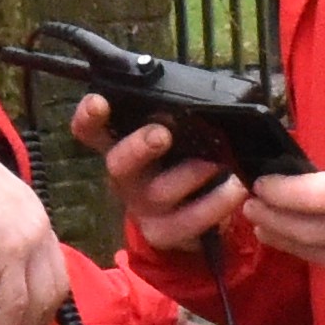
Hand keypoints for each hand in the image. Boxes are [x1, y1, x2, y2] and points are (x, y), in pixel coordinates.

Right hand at [0, 158, 72, 324]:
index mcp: (35, 216)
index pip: (53, 266)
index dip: (45, 299)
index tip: (33, 321)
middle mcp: (40, 229)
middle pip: (55, 287)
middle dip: (40, 320)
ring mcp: (28, 243)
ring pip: (38, 300)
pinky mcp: (9, 256)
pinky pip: (15, 304)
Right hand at [93, 107, 247, 266]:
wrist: (183, 220)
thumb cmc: (176, 164)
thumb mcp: (170, 140)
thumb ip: (172, 119)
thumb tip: (199, 92)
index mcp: (120, 147)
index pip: (92, 130)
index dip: (89, 117)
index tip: (98, 103)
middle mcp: (126, 178)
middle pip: (119, 162)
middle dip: (139, 147)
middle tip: (161, 135)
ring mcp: (142, 208)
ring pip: (159, 192)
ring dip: (192, 174)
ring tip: (219, 164)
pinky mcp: (164, 232)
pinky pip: (188, 221)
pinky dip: (216, 204)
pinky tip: (235, 190)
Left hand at [246, 130, 324, 284]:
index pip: (312, 197)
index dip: (279, 194)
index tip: (260, 187)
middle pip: (307, 232)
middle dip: (273, 220)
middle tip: (252, 210)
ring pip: (320, 255)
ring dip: (288, 242)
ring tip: (267, 230)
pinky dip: (321, 252)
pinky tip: (307, 241)